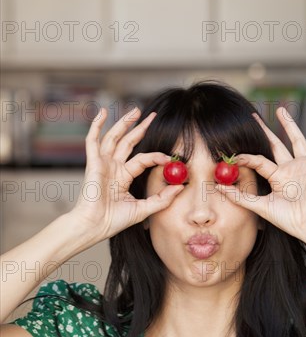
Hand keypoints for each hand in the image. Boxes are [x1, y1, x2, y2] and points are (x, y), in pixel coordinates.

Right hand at [71, 107, 182, 240]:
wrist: (95, 226)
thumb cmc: (114, 221)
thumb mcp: (143, 209)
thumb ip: (162, 198)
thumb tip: (181, 186)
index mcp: (123, 177)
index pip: (142, 159)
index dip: (156, 156)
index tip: (170, 156)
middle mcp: (113, 167)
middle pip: (128, 142)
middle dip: (140, 128)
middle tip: (153, 116)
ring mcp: (102, 163)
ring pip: (114, 138)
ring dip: (124, 123)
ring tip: (135, 110)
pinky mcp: (93, 163)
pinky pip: (92, 140)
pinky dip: (96, 125)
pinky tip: (102, 112)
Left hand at [215, 107, 305, 240]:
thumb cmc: (287, 219)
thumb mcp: (260, 206)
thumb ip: (239, 196)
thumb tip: (217, 187)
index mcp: (276, 178)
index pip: (258, 161)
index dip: (244, 158)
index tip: (231, 155)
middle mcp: (289, 170)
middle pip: (274, 145)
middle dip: (265, 131)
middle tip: (253, 116)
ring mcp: (303, 166)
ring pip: (295, 140)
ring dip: (289, 124)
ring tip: (280, 109)